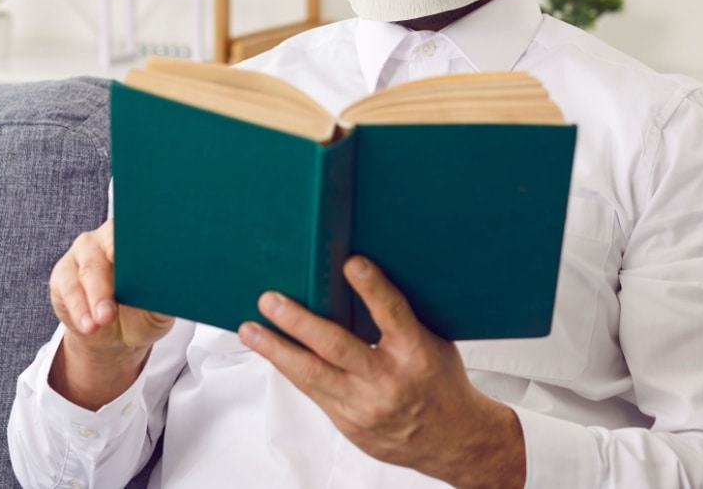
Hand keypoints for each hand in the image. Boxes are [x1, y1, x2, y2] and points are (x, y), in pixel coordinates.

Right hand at [48, 219, 174, 409]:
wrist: (116, 337)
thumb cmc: (142, 313)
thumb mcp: (161, 308)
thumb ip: (166, 293)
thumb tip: (176, 283)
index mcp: (135, 239)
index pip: (137, 231)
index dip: (140, 242)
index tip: (145, 257)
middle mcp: (106, 239)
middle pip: (108, 249)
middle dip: (116, 277)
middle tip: (120, 301)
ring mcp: (81, 254)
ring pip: (87, 270)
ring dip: (96, 296)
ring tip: (103, 320)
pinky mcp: (63, 275)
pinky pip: (68, 289)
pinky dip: (79, 309)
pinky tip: (89, 325)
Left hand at [238, 256, 526, 488]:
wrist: (452, 440)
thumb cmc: (439, 382)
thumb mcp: (431, 341)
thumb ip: (398, 318)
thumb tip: (358, 277)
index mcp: (416, 353)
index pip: (393, 314)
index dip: (372, 288)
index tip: (351, 263)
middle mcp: (388, 380)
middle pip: (337, 347)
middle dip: (298, 321)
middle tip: (270, 301)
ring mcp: (365, 406)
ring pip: (312, 375)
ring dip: (276, 349)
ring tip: (250, 330)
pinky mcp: (348, 423)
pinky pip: (312, 392)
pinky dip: (289, 370)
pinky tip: (271, 353)